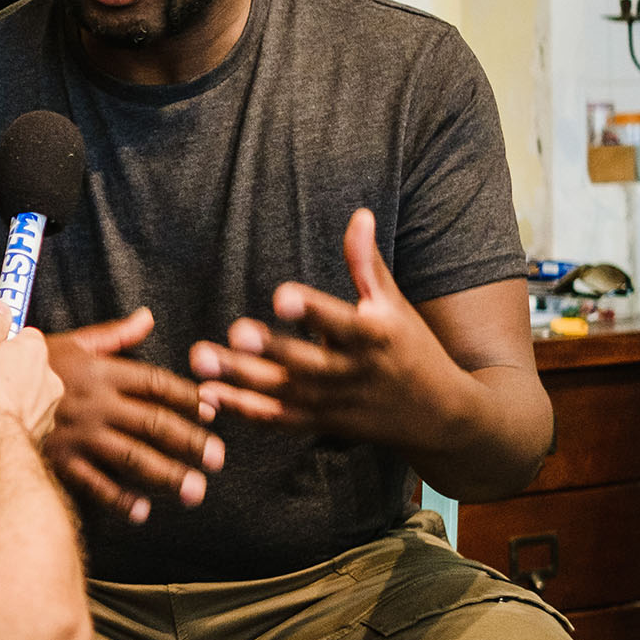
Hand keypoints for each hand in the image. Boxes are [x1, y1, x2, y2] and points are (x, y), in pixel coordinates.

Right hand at [0, 301, 64, 443]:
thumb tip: (0, 306)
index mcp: (35, 351)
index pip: (26, 334)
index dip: (4, 339)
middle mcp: (49, 379)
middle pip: (27, 366)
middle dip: (7, 371)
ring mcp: (46, 410)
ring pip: (27, 396)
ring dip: (8, 398)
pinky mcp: (39, 435)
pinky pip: (22, 422)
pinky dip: (8, 422)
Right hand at [43, 308, 223, 522]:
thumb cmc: (25, 364)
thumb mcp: (71, 341)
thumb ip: (113, 334)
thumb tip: (148, 317)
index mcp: (101, 370)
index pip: (155, 383)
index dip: (187, 397)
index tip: (212, 410)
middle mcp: (95, 402)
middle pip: (153, 422)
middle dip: (190, 441)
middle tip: (218, 459)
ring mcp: (78, 434)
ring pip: (133, 456)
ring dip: (167, 474)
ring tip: (194, 490)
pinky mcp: (59, 459)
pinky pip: (95, 483)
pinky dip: (119, 499)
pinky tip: (142, 511)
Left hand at [189, 209, 468, 447]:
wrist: (439, 416)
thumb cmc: (411, 348)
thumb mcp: (394, 305)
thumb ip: (366, 264)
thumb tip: (359, 214)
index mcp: (374, 337)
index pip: (341, 324)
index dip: (312, 311)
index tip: (281, 295)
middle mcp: (354, 373)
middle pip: (305, 365)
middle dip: (268, 351)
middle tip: (233, 331)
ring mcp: (335, 404)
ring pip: (284, 394)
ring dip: (241, 381)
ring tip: (200, 361)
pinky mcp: (320, 425)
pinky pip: (278, 421)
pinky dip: (244, 411)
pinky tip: (208, 395)